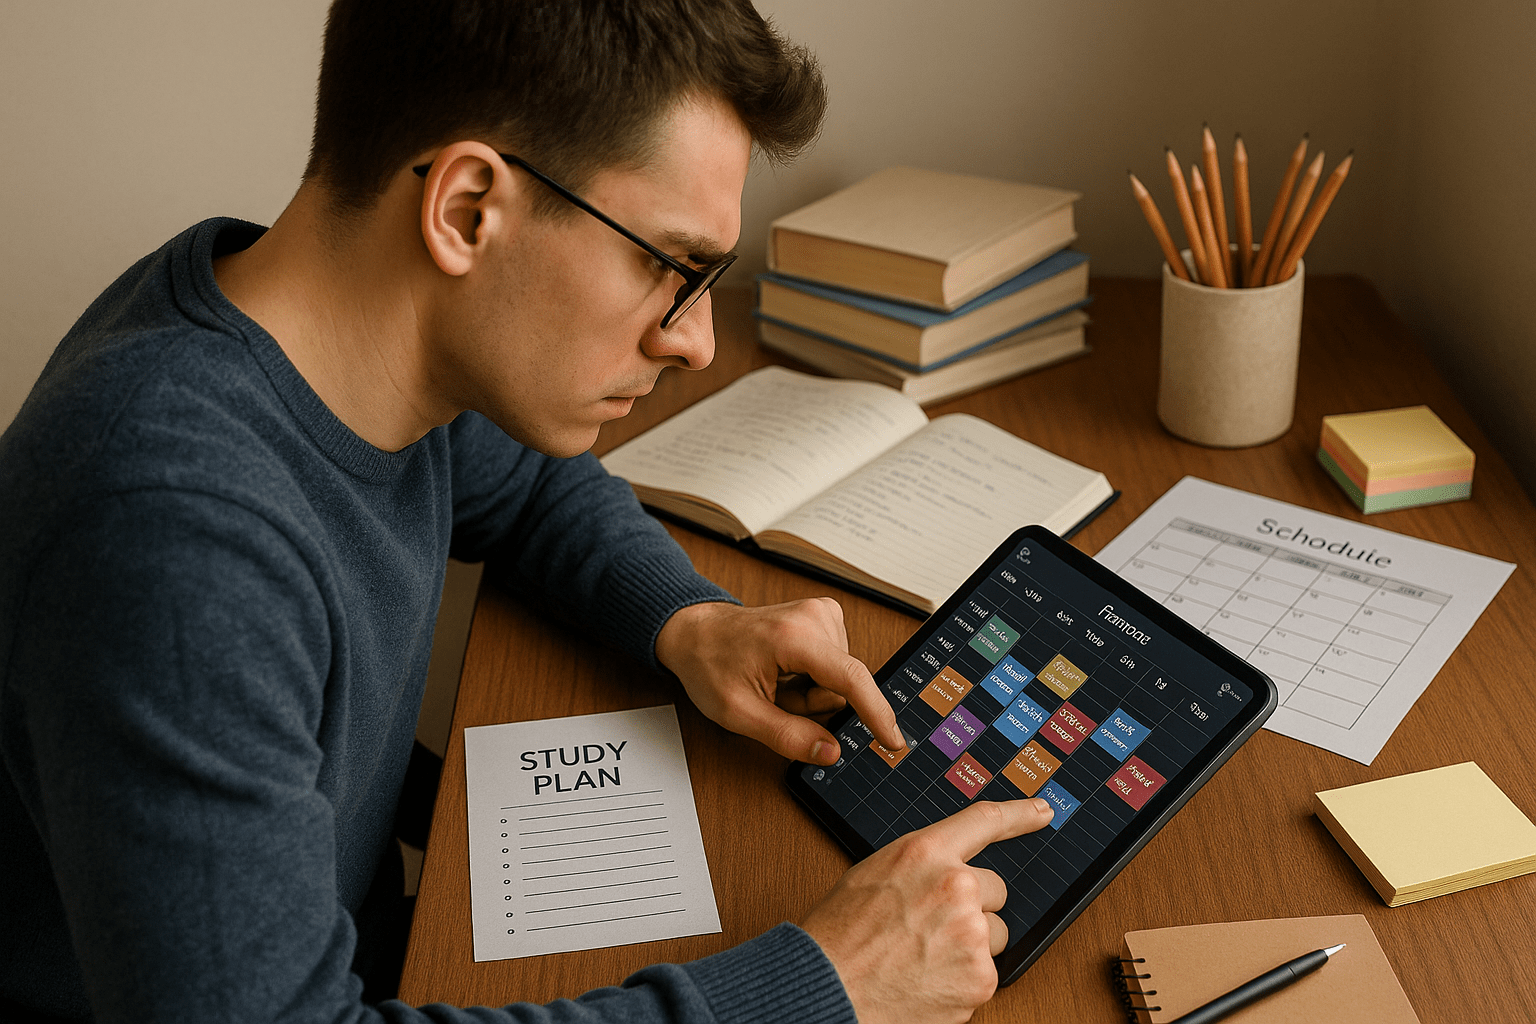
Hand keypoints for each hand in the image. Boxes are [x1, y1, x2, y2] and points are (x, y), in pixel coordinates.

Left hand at [654, 598, 902, 763]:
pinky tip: (783, 673)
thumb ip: (787, 736)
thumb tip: (830, 752)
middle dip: (810, 704)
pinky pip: (833, 667)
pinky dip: (808, 679)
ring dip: (807, 693)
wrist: (696, 631)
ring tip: (774, 683)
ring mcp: (821, 613)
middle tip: (774, 697)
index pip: (851, 679)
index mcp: (794, 636)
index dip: (876, 713)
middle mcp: (815, 617)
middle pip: (840, 687)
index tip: (893, 740)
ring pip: (837, 680)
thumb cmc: (709, 664)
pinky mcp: (823, 617)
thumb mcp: (738, 712)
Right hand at [800, 798, 1054, 1023]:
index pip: (985, 821)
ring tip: (924, 957)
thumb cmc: (840, 933)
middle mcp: (955, 886)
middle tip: (932, 927)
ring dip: (971, 945)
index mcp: (925, 852)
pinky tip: (928, 979)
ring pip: (994, 934)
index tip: (1043, 810)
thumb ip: (921, 865)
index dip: (1020, 814)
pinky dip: (963, 979)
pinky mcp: (980, 977)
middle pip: (995, 889)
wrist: (827, 986)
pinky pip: (986, 971)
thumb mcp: (875, 874)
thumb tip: (950, 870)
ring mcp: (972, 933)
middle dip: (973, 907)